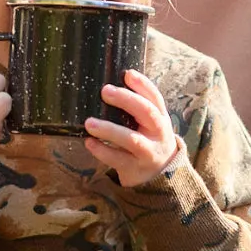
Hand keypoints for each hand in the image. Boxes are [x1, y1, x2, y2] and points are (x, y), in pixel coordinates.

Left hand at [84, 69, 178, 186]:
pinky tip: (89, 142)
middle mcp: (158, 134)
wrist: (161, 175)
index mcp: (161, 118)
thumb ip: (137, 108)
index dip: (142, 85)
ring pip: (131, 139)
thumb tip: (110, 86)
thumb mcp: (150, 124)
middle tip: (105, 91)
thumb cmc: (149, 140)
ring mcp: (148, 152)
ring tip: (89, 122)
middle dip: (126, 100)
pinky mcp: (135, 168)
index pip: (155, 98)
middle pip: (146, 112)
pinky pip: (117, 159)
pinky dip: (102, 150)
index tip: (127, 74)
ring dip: (109, 130)